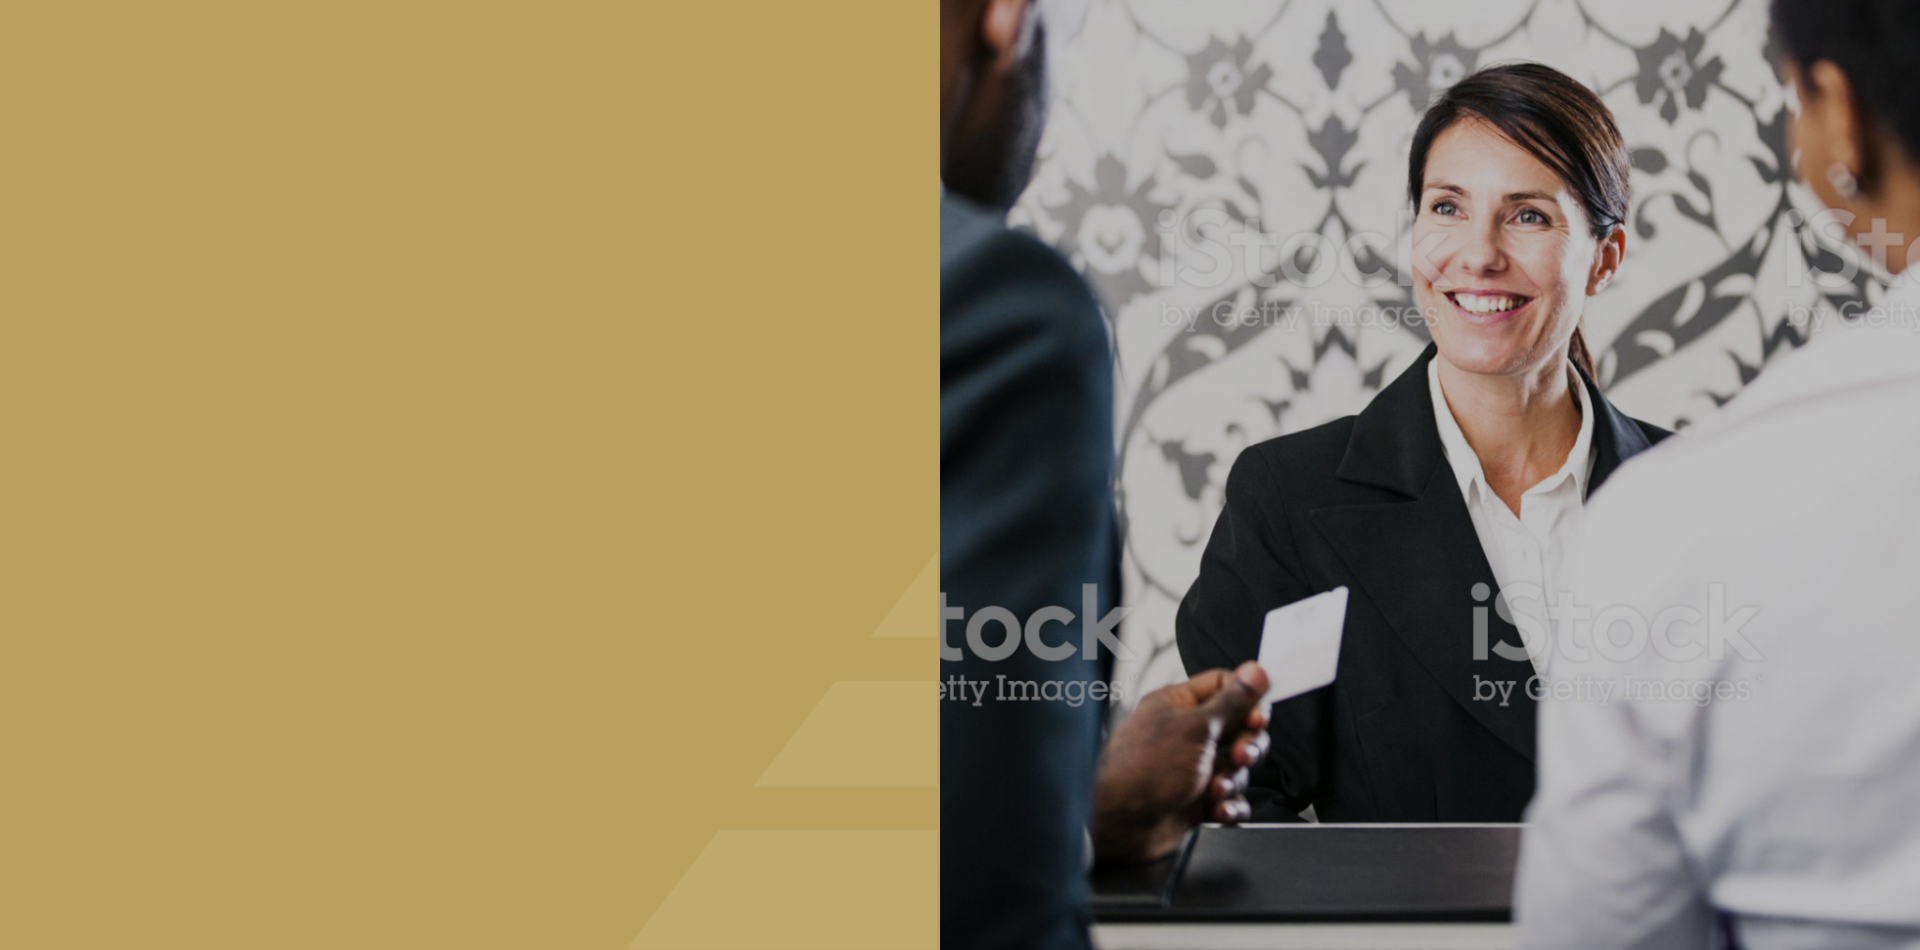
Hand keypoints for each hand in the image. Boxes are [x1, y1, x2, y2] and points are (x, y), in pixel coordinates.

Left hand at [1090, 662, 1270, 865]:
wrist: (1120, 826)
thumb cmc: (1143, 770)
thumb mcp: (1196, 728)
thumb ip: (1232, 702)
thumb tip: (1255, 672)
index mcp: (1179, 705)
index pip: (1225, 687)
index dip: (1248, 700)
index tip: (1259, 716)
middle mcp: (1186, 733)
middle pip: (1238, 729)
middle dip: (1246, 746)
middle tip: (1238, 755)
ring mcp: (1191, 768)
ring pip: (1237, 768)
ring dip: (1233, 780)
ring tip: (1215, 788)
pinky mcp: (1196, 799)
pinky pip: (1230, 798)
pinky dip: (1229, 805)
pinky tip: (1218, 808)